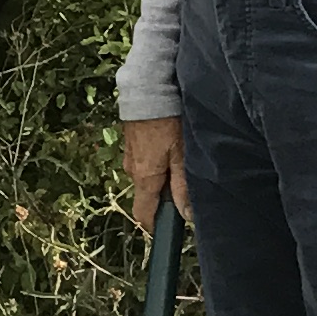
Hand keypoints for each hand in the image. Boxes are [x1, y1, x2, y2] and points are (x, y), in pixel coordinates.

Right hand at [120, 116, 188, 230]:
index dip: (156, 225)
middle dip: (165, 194)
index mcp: (144, 177)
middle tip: (187, 180)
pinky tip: (171, 145)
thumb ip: (183, 186)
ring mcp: (129, 155)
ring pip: (148, 176)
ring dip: (163, 174)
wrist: (147, 89)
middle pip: (148, 194)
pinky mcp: (131, 142)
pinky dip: (157, 160)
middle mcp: (132, 170)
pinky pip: (144, 161)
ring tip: (181, 157)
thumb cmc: (167, 123)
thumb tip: (186, 215)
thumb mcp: (181, 155)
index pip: (143, 214)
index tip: (172, 226)